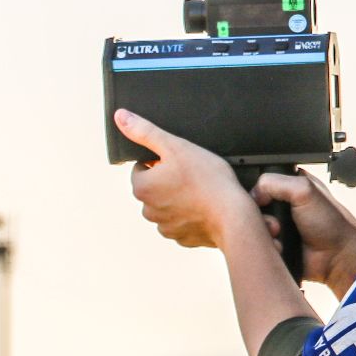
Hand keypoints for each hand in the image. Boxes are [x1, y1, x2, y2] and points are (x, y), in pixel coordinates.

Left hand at [115, 109, 262, 250]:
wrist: (234, 216)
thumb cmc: (208, 180)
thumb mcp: (175, 146)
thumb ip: (145, 131)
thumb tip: (121, 117)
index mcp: (142, 187)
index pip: (142, 167)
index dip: (161, 161)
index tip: (179, 162)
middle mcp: (148, 210)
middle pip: (154, 187)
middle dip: (168, 180)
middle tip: (192, 175)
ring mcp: (165, 227)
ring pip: (167, 205)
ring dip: (178, 198)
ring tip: (200, 191)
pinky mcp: (181, 238)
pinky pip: (181, 222)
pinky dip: (190, 215)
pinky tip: (204, 207)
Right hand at [250, 170, 355, 288]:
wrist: (337, 258)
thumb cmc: (330, 223)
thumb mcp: (304, 189)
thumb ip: (274, 182)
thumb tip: (253, 195)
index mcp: (289, 185)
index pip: (260, 182)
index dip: (257, 190)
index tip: (262, 199)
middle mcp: (281, 204)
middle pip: (253, 205)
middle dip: (259, 214)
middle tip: (276, 221)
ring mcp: (277, 225)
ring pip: (252, 226)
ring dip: (263, 231)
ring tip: (279, 233)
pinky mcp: (274, 244)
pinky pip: (257, 244)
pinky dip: (265, 245)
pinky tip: (279, 246)